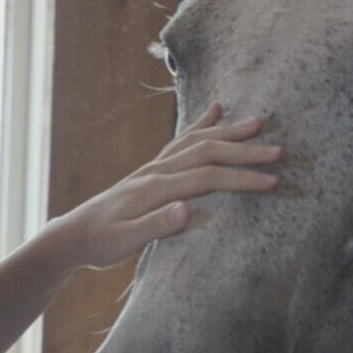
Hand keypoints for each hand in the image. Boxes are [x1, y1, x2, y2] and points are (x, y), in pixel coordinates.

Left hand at [49, 102, 280, 269]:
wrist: (74, 234)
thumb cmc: (101, 242)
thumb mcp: (126, 241)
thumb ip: (156, 225)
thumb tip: (186, 211)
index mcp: (155, 188)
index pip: (206, 178)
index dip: (241, 179)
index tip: (271, 181)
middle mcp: (157, 170)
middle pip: (207, 152)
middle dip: (244, 150)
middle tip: (278, 151)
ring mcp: (154, 166)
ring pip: (197, 141)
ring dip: (229, 131)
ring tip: (258, 123)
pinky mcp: (153, 168)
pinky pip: (181, 140)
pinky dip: (202, 124)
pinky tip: (216, 110)